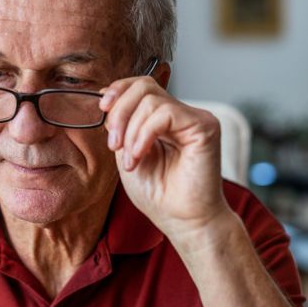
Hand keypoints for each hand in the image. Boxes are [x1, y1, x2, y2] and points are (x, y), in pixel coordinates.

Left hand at [100, 76, 232, 251]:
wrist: (183, 221)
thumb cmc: (159, 195)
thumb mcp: (128, 153)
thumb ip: (122, 125)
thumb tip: (106, 96)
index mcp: (164, 119)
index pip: (141, 85)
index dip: (118, 90)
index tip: (102, 110)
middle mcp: (182, 114)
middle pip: (144, 86)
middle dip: (120, 112)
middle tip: (113, 144)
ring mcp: (195, 118)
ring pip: (151, 100)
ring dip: (131, 131)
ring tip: (130, 160)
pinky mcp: (205, 126)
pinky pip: (165, 114)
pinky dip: (145, 134)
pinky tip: (140, 156)